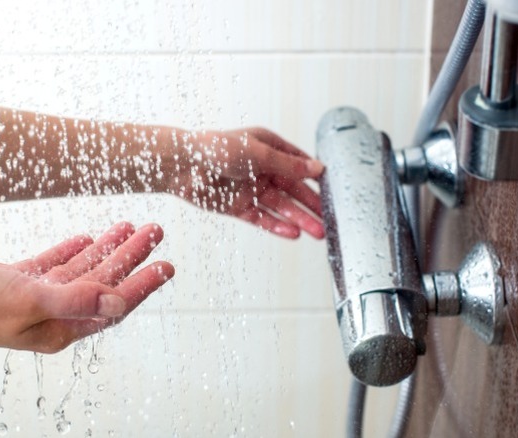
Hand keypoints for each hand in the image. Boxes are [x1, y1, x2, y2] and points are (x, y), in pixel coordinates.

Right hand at [0, 222, 172, 391]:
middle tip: (155, 230)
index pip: (114, 303)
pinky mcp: (16, 281)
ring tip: (130, 225)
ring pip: (82, 270)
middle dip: (131, 256)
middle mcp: (54, 314)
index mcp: (62, 327)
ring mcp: (35, 297)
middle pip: (104, 281)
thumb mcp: (29, 301)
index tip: (168, 264)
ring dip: (107, 248)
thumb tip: (120, 302)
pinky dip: (72, 250)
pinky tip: (88, 237)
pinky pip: (54, 264)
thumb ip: (77, 299)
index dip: (144, 284)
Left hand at [164, 127, 324, 238]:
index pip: (299, 164)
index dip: (316, 178)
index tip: (335, 192)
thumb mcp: (258, 153)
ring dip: (299, 220)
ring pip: (281, 208)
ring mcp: (250, 189)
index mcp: (269, 147)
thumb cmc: (216, 148)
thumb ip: (288, 164)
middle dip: (311, 205)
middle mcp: (262, 169)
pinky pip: (262, 218)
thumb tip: (318, 169)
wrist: (181, 165)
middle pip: (293, 190)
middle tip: (330, 221)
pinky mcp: (238, 207)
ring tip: (318, 233)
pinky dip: (277, 226)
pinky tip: (293, 234)